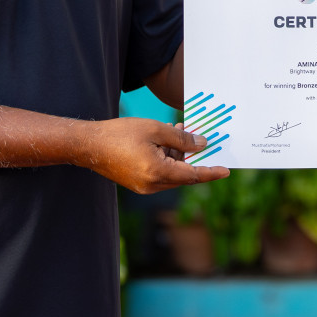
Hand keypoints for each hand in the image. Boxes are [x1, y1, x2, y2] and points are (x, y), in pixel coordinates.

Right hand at [78, 118, 228, 194]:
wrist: (88, 146)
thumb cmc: (120, 134)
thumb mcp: (155, 129)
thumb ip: (181, 138)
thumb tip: (201, 144)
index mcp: (158, 173)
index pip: (193, 175)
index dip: (211, 172)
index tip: (227, 170)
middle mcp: (152, 185)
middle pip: (183, 174)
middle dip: (192, 155)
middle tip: (196, 134)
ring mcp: (144, 187)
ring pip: (172, 173)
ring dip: (178, 154)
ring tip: (176, 130)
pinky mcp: (137, 183)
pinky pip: (161, 173)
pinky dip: (167, 158)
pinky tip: (164, 140)